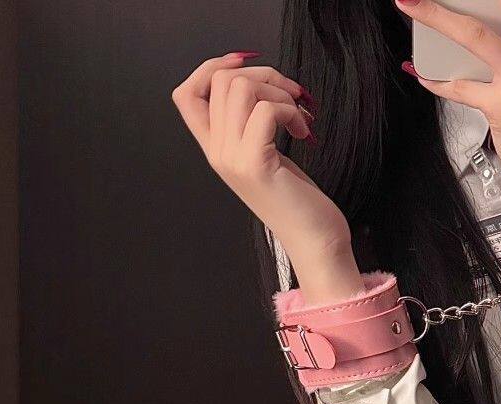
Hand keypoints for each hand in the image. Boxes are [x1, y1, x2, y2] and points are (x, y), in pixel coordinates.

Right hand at [171, 52, 362, 300]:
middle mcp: (218, 153)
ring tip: (298, 116)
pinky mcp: (256, 165)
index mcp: (215, 150)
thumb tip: (263, 81)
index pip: (186, 94)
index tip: (248, 65)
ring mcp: (233, 159)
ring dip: (278, 91)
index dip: (212, 67)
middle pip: (221, 81)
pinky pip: (265, 110)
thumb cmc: (298, 200)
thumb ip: (252, 124)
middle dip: (264, 75)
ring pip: (241, 89)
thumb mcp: (267, 155)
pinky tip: (303, 131)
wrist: (315, 242)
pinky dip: (289, 111)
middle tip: (292, 97)